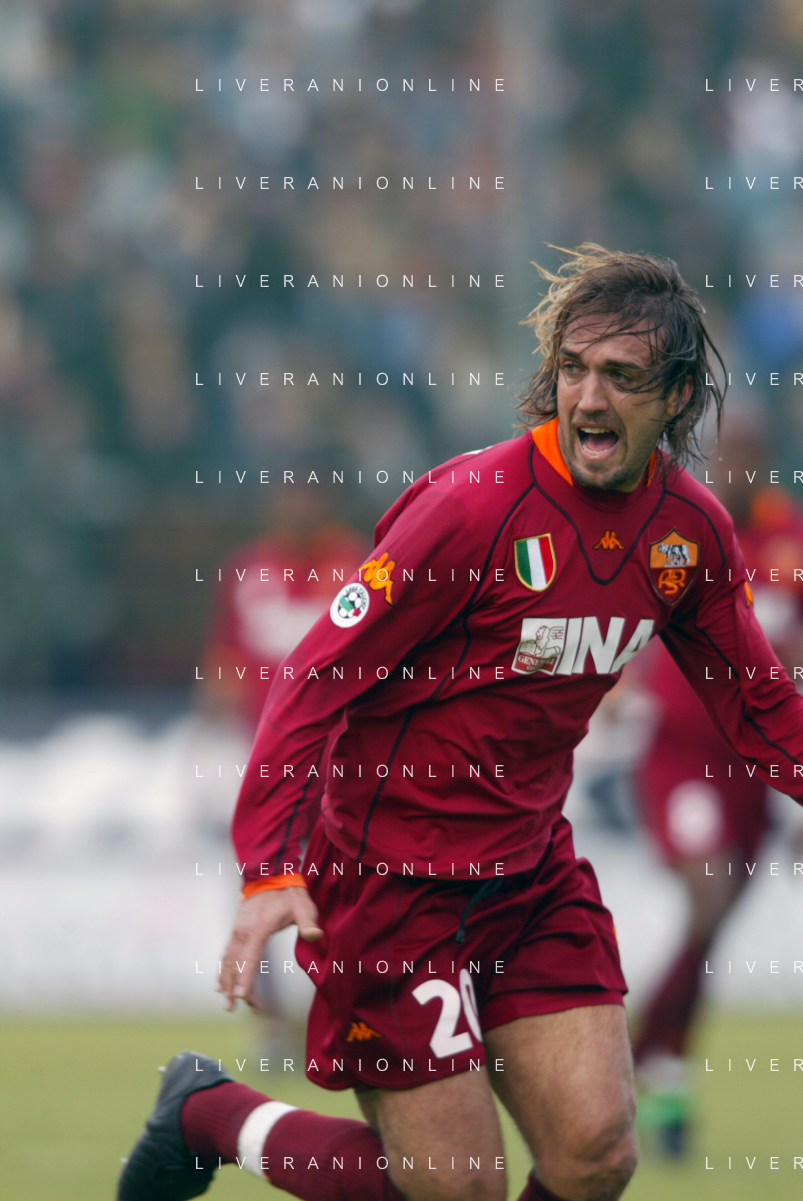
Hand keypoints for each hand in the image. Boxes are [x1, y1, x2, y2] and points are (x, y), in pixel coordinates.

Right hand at [218, 886, 322, 1011]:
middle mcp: (243, 932)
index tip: (240, 997)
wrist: (271, 875)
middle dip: (234, 989)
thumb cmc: (289, 894)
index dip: (245, 980)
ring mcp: (237, 931)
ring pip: (228, 962)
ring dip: (227, 983)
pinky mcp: (236, 931)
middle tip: (235, 1009)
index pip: (249, 960)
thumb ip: (308, 922)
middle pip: (235, 966)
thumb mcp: (303, 906)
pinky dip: (222, 971)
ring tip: (228, 1004)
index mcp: (259, 929)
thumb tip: (316, 935)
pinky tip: (220, 985)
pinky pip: (226, 954)